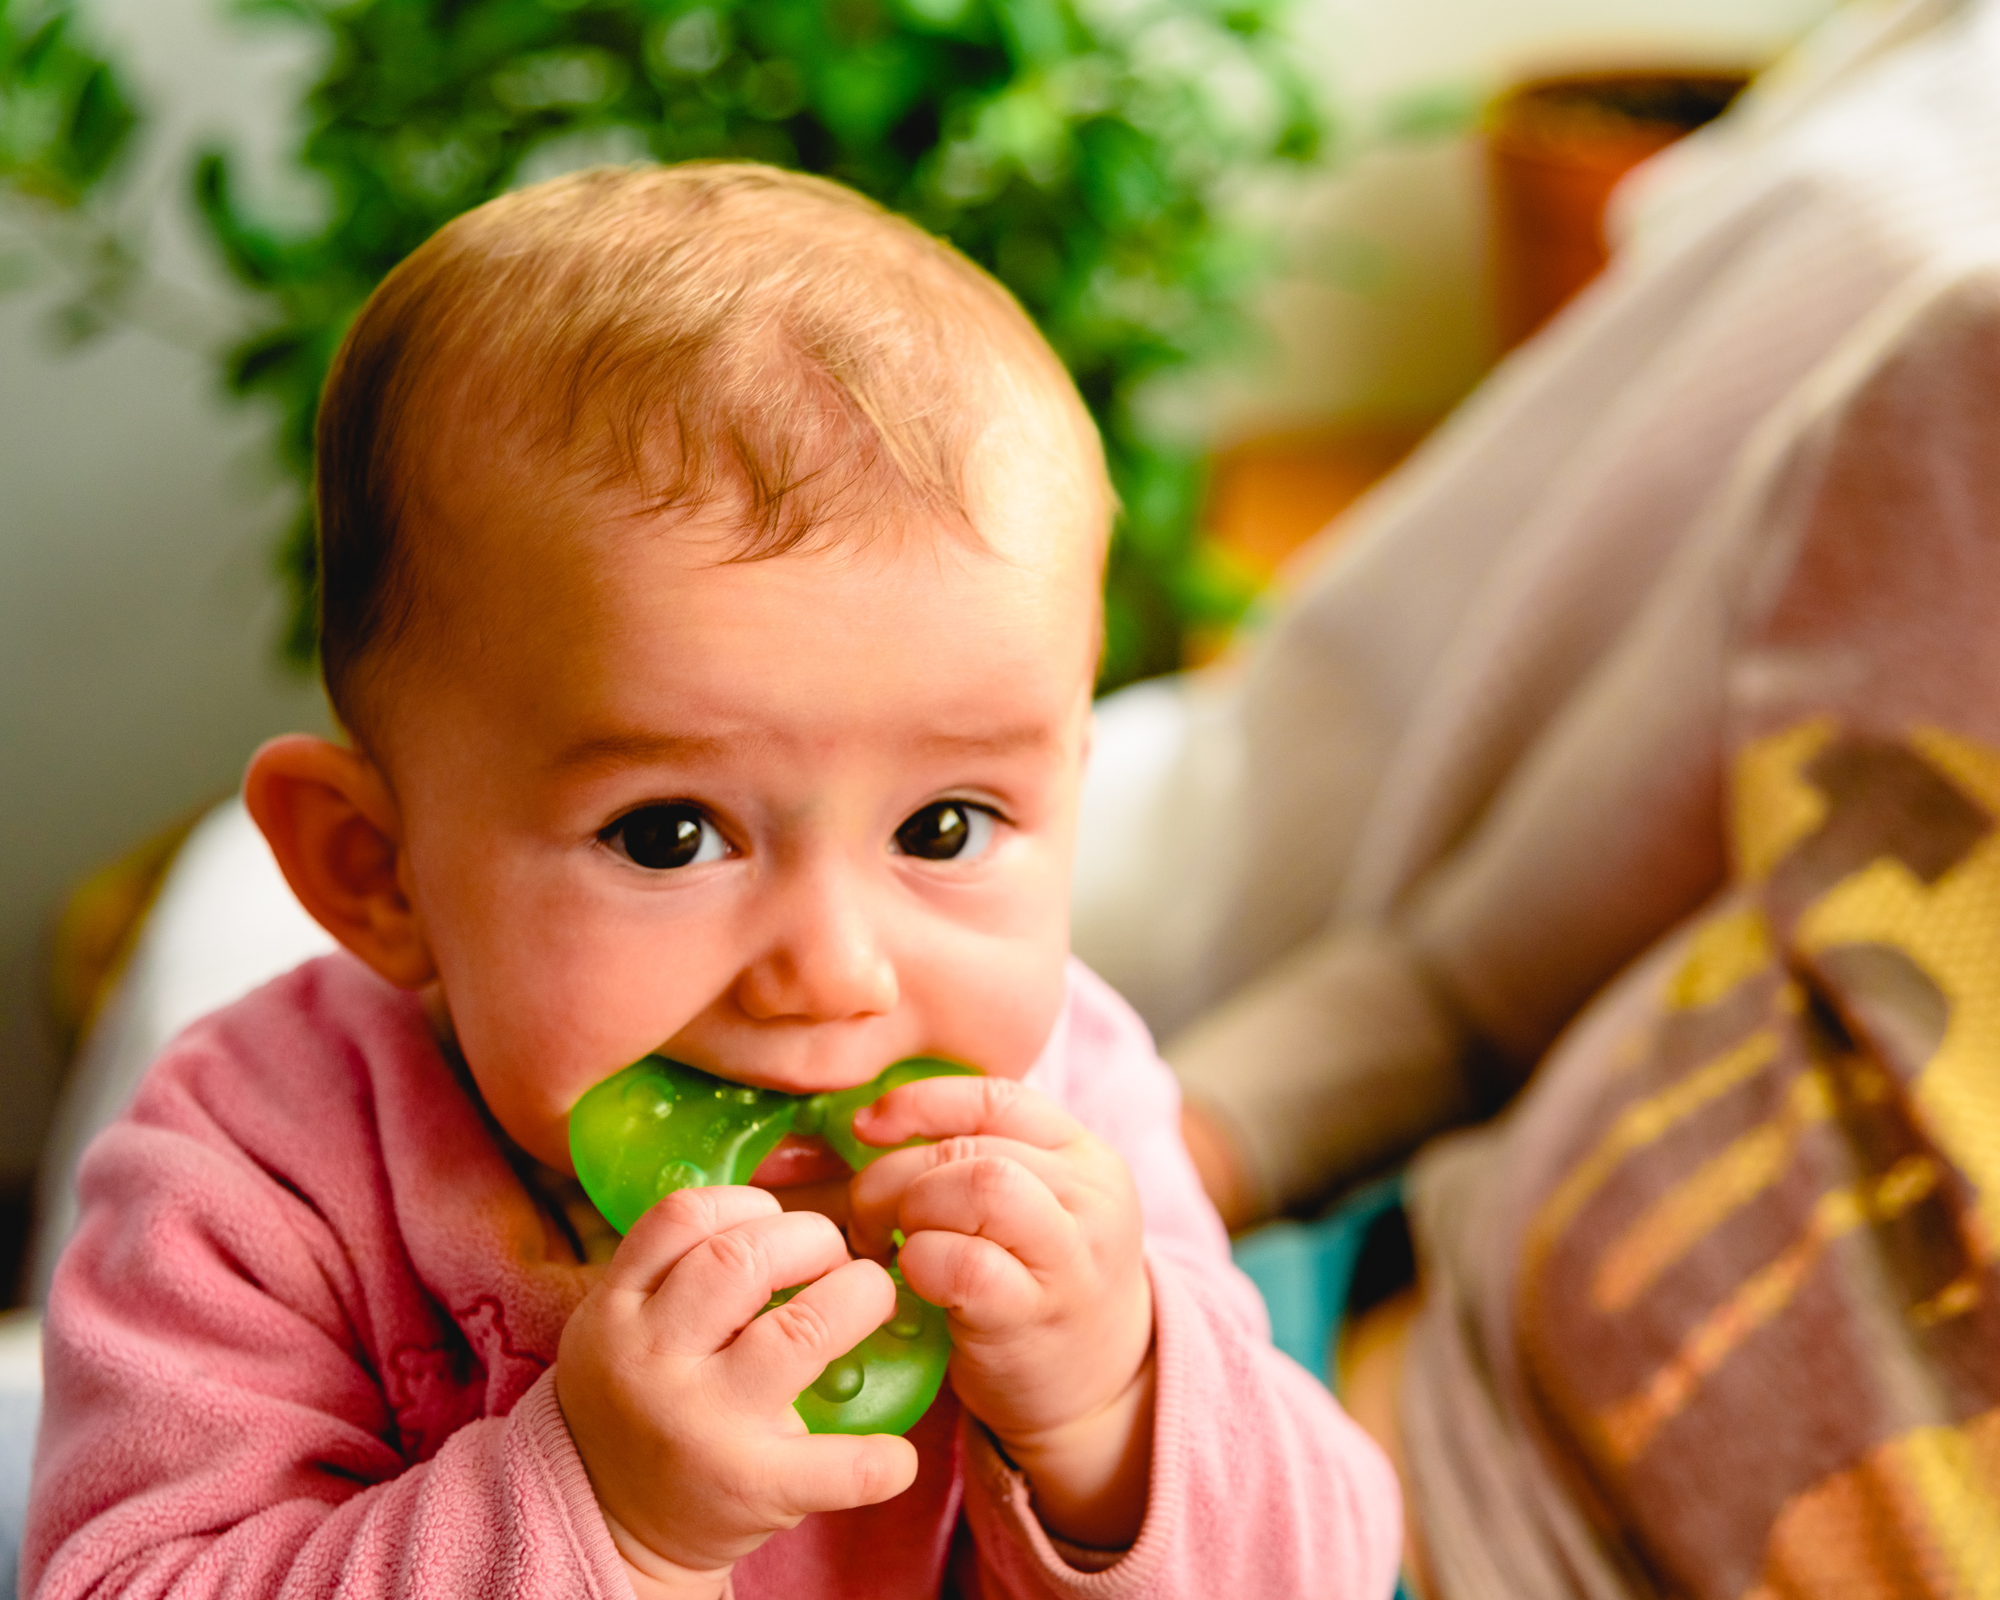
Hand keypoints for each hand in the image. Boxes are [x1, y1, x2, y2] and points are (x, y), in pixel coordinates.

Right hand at [556, 1187, 918, 1599]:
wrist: (609, 1526)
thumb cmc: (638, 1402)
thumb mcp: (621, 1324)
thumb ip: (674, 1267)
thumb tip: (783, 1215)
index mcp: (617, 1310)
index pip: (684, 1216)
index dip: (749, 1204)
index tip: (778, 1225)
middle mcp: (651, 1359)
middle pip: (743, 1257)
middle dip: (812, 1240)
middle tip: (836, 1260)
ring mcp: (700, 1424)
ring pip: (800, 1330)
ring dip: (858, 1300)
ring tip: (868, 1304)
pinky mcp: (748, 1488)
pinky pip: (836, 1466)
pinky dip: (879, 1458)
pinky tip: (895, 1455)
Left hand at [847, 1077, 1154, 1547]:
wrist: (1098, 1389)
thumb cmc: (1037, 1287)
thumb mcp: (1034, 1209)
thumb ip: (978, 1162)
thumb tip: (871, 1124)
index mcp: (1085, 1155)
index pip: (996, 1096)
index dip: (920, 1102)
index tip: (869, 1126)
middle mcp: (1090, 1197)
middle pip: (973, 1146)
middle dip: (898, 1174)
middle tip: (869, 1218)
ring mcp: (1072, 1256)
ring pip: (980, 1187)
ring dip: (911, 1212)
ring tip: (891, 1246)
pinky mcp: (1038, 1315)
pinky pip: (966, 1264)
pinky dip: (921, 1263)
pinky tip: (913, 1280)